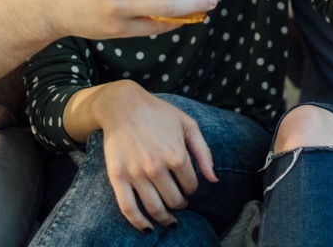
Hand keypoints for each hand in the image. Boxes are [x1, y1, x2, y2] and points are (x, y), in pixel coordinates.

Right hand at [93, 84, 216, 230]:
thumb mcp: (188, 125)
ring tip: (169, 219)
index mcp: (177, 154)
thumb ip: (204, 153)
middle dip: (180, 204)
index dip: (192, 188)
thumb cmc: (158, 114)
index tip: (187, 185)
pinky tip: (148, 228)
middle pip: (175, 200)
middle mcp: (157, 167)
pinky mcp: (118, 177)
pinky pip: (128, 209)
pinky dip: (139, 223)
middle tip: (179, 202)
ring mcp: (136, 173)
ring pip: (155, 208)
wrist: (123, 106)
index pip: (191, 186)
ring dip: (165, 218)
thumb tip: (214, 180)